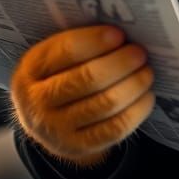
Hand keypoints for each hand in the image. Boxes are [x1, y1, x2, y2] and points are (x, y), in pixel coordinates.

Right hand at [11, 25, 154, 165]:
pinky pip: (114, 129)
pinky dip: (136, 110)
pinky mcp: (77, 147)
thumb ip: (80, 43)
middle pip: (87, 78)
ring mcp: (56, 129)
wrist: (43, 121)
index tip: (120, 34)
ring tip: (147, 72)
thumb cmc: (58, 76)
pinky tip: (146, 96)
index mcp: (31, 69)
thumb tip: (123, 31)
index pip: (66, 51)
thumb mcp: (53, 58)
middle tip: (140, 53)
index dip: (96, 41)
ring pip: (105, 104)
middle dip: (120, 63)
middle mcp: (37, 101)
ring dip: (133, 85)